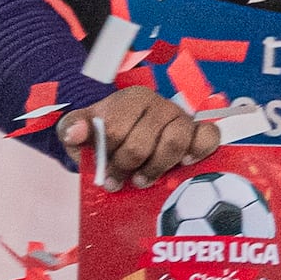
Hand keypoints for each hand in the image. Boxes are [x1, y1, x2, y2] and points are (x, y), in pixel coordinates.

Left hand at [63, 87, 220, 188]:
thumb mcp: (80, 130)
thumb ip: (72, 129)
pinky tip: (184, 163)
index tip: (102, 172)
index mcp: (132, 98)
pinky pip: (208, 137)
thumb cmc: (105, 134)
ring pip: (174, 143)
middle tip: (117, 181)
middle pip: (142, 143)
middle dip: (125, 167)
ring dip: (155, 168)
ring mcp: (182, 117)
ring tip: (142, 180)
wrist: (125, 137)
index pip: (116, 129)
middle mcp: (160, 103)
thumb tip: (76, 133)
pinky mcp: (199, 130)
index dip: (106, 157)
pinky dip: (198, 151)